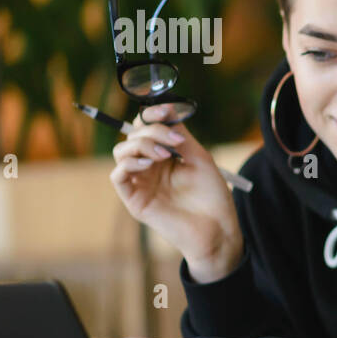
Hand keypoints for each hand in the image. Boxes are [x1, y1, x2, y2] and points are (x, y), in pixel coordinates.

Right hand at [109, 103, 242, 279]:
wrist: (218, 228)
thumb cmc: (212, 195)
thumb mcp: (199, 158)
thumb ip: (180, 136)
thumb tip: (166, 110)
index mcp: (164, 154)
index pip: (145, 127)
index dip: (151, 114)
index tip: (166, 110)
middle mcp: (149, 166)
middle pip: (134, 135)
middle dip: (153, 130)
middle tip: (176, 140)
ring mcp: (140, 182)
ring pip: (121, 152)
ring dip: (141, 145)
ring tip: (166, 155)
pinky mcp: (135, 200)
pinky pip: (118, 176)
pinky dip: (129, 164)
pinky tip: (149, 165)